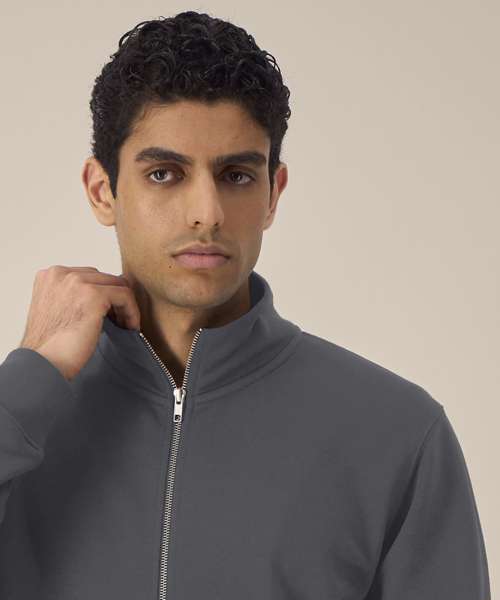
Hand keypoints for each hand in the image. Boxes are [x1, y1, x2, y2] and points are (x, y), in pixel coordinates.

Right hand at [18, 265, 140, 380]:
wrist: (44, 364)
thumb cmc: (50, 347)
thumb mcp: (57, 311)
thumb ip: (72, 297)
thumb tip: (104, 295)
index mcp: (50, 276)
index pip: (89, 276)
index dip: (103, 295)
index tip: (110, 314)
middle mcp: (61, 274)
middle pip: (104, 278)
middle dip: (115, 299)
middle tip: (120, 321)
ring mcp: (77, 282)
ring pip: (117, 285)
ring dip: (125, 306)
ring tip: (126, 325)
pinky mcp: (94, 295)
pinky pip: (125, 296)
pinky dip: (132, 311)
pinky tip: (130, 327)